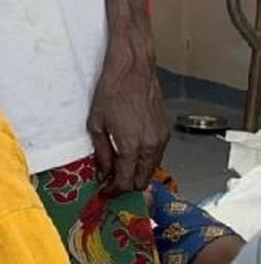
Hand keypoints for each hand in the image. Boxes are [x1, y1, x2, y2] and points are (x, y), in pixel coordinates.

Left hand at [87, 31, 168, 192]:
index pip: (125, 181)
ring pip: (151, 169)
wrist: (132, 71)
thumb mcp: (97, 124)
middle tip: (112, 183)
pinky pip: (157, 155)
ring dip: (137, 173)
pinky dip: (145, 160)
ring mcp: (161, 139)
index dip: (114, 191)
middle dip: (127, 186)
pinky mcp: (166, 131)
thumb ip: (101, 152)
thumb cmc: (111, 93)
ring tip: (119, 168)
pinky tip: (132, 154)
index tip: (105, 192)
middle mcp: (150, 146)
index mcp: (131, 147)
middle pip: (142, 180)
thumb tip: (103, 172)